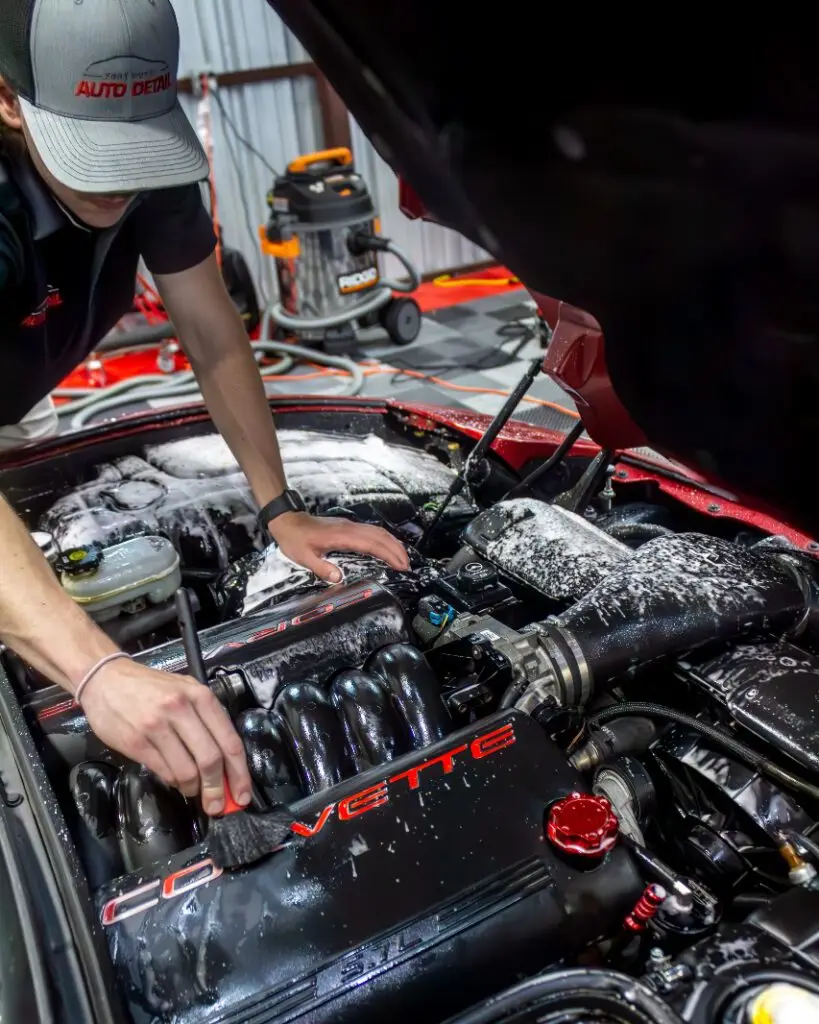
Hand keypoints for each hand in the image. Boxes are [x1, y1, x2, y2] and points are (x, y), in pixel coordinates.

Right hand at [79, 658, 251, 815]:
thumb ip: (206, 720)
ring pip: (187, 771)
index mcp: (201, 696)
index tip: (242, 794)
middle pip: (211, 759)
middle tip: (217, 805)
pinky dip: (174, 782)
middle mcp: (182, 709)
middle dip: (217, 789)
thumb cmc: (151, 687)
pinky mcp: (136, 742)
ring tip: (192, 789)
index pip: (229, 741)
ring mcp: (157, 726)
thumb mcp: (186, 690)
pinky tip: (174, 779)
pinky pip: (164, 772)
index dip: (239, 773)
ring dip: (193, 788)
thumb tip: (225, 763)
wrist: (106, 679)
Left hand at [268, 511, 409, 581]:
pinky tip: (388, 547)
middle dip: (396, 550)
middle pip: (380, 536)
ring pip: (378, 531)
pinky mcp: (348, 526)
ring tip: (403, 558)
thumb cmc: (295, 540)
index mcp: (342, 536)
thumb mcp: (304, 557)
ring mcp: (350, 525)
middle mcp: (350, 528)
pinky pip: (371, 531)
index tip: (400, 565)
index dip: (388, 554)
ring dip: (392, 543)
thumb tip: (338, 578)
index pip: (372, 544)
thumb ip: (321, 568)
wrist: (288, 521)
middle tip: (407, 566)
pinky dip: (384, 539)